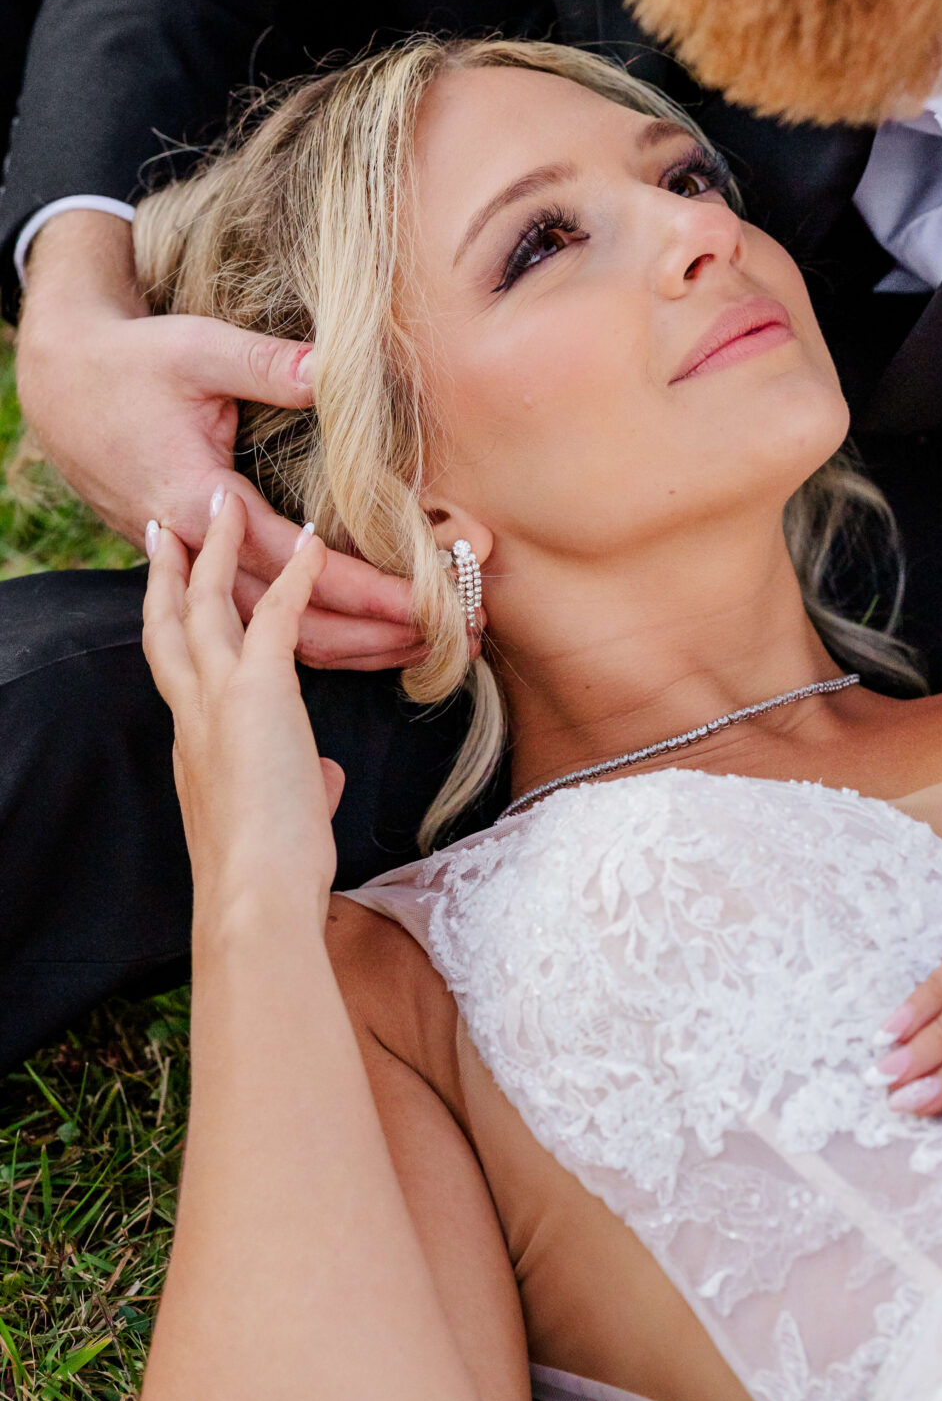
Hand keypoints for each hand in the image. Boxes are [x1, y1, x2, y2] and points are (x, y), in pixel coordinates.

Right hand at [18, 209, 420, 668]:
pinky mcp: (196, 568)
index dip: (361, 589)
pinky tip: (367, 638)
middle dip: (371, 635)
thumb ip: (268, 365)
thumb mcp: (198, 351)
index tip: (424, 599)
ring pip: (273, 636)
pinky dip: (315, 634)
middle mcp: (194, 551)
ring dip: (350, 646)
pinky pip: (259, 621)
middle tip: (449, 634)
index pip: (292, 566)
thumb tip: (331, 367)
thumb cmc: (133, 367)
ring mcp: (191, 568)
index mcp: (198, 502)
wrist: (64, 390)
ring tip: (423, 647)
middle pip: (287, 625)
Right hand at [142, 490, 344, 911]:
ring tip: (224, 503)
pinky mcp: (257, 692)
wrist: (255, 897)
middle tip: (163, 526)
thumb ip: (298, 782)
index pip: (177, 669)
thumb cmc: (271, 874)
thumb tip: (319, 777)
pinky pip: (276, 615)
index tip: (170, 594)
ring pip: (208, 604)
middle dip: (168, 571)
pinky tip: (312, 542)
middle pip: (170, 623)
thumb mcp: (284, 816)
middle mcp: (193, 714)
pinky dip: (297, 576)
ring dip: (219, 550)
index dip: (171, 627)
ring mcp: (219, 699)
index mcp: (193, 743)